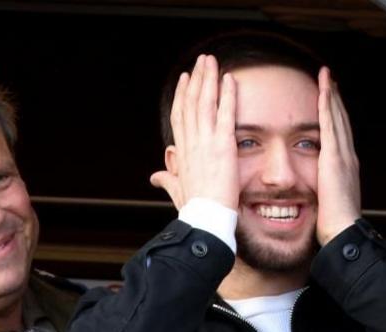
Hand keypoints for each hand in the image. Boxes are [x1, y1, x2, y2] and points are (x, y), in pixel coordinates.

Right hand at [150, 55, 239, 210]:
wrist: (205, 216)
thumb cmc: (192, 207)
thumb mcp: (176, 189)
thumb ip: (166, 179)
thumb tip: (155, 177)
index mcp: (181, 151)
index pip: (180, 115)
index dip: (182, 94)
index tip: (185, 78)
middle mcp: (190, 142)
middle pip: (190, 102)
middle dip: (196, 79)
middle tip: (201, 61)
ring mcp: (206, 141)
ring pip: (205, 102)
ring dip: (208, 78)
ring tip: (212, 61)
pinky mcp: (223, 144)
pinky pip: (226, 113)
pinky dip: (228, 94)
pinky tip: (230, 78)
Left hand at [316, 67, 361, 245]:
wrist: (344, 231)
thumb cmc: (335, 224)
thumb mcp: (330, 201)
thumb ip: (326, 189)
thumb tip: (320, 190)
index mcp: (346, 167)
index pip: (340, 133)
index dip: (336, 114)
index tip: (331, 99)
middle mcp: (348, 157)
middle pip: (341, 119)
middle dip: (335, 98)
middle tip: (330, 78)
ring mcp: (343, 155)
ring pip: (337, 117)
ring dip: (331, 95)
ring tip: (326, 76)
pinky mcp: (335, 158)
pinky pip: (329, 125)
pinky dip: (327, 106)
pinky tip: (323, 91)